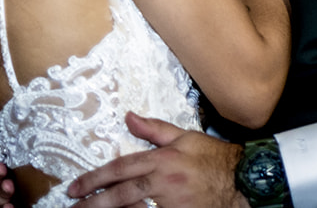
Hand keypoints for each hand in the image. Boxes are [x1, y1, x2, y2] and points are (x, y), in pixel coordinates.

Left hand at [67, 113, 244, 207]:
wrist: (243, 181)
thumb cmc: (215, 159)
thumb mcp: (185, 137)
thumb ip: (154, 129)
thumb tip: (129, 117)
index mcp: (162, 159)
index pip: (121, 168)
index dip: (95, 178)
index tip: (75, 187)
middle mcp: (164, 181)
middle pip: (121, 193)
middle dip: (94, 202)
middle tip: (73, 207)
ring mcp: (171, 202)